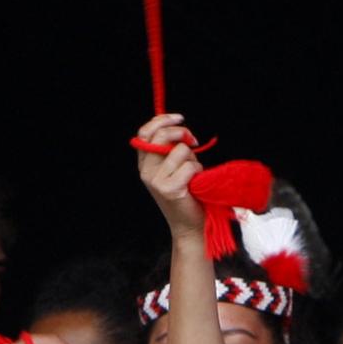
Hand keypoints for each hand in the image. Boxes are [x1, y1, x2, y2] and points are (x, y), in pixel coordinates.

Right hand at [133, 114, 205, 239]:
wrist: (190, 224)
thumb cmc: (187, 192)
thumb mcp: (174, 165)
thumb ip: (169, 148)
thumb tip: (178, 127)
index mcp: (144, 164)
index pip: (144, 133)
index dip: (162, 120)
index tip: (179, 119)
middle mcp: (146, 172)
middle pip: (161, 136)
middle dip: (182, 133)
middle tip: (193, 141)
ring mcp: (155, 181)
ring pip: (180, 150)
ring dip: (193, 158)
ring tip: (193, 173)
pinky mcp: (169, 189)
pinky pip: (189, 166)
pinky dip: (197, 171)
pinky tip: (195, 182)